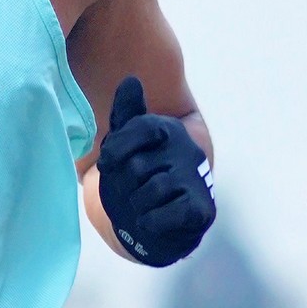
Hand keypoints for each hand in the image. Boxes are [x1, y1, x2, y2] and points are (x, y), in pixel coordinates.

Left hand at [95, 76, 215, 265]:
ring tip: (142, 207)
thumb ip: (127, 115)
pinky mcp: (201, 210)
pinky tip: (151, 222)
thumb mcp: (128, 145)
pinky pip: (163, 215)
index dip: (117, 148)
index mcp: (169, 131)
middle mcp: (187, 150)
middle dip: (125, 185)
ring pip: (149, 191)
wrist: (162, 227)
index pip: (141, 127)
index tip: (105, 165)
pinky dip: (150, 222)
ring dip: (136, 205)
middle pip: (137, 166)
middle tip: (132, 191)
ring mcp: (196, 180)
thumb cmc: (141, 181)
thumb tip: (131, 80)